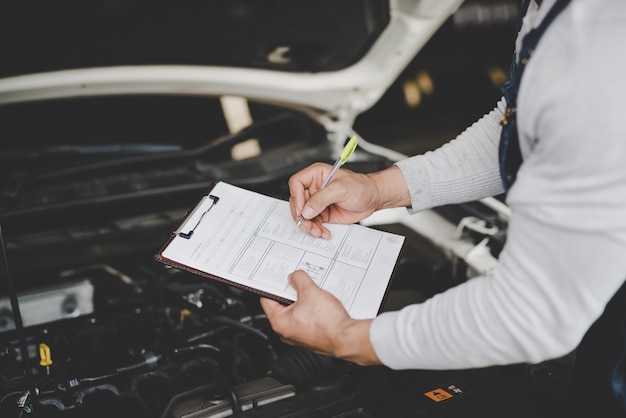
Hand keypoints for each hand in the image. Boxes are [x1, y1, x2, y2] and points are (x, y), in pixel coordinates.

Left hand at [260, 270, 380, 365]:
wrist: (346, 338)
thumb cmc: (327, 323)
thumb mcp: (310, 291)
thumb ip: (299, 280)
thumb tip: (295, 276)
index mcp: (279, 322)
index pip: (267, 299)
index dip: (273, 286)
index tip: (279, 278)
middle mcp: (287, 332)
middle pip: (283, 305)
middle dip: (292, 292)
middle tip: (300, 283)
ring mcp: (300, 336)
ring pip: (297, 312)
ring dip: (304, 300)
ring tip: (314, 293)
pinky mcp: (312, 336)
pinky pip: (308, 319)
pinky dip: (313, 310)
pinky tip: (321, 303)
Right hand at [289, 163, 409, 238]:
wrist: (373, 199)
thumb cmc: (361, 187)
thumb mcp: (341, 189)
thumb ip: (322, 199)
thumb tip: (306, 210)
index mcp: (316, 175)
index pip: (297, 183)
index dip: (297, 197)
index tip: (302, 210)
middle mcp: (315, 188)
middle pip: (298, 202)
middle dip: (301, 216)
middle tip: (307, 224)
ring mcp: (318, 202)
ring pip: (304, 215)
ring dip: (309, 226)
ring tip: (317, 231)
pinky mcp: (323, 213)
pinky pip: (314, 223)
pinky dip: (316, 230)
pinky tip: (323, 232)